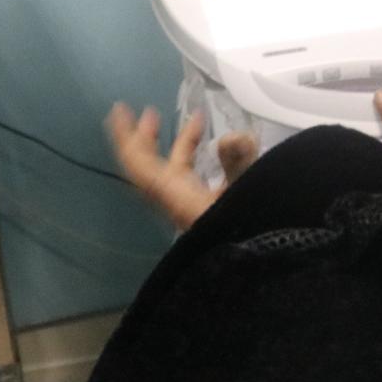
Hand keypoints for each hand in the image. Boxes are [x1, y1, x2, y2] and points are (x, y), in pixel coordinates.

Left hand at [106, 103, 256, 230]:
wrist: (261, 271)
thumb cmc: (251, 232)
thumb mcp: (250, 192)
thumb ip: (240, 160)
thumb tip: (230, 138)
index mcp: (176, 196)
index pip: (139, 165)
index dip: (126, 137)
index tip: (120, 111)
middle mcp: (176, 201)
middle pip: (148, 167)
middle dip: (147, 137)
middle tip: (151, 113)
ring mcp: (189, 207)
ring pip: (173, 171)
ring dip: (179, 143)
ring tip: (195, 118)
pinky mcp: (205, 211)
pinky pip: (192, 180)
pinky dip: (199, 159)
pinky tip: (217, 147)